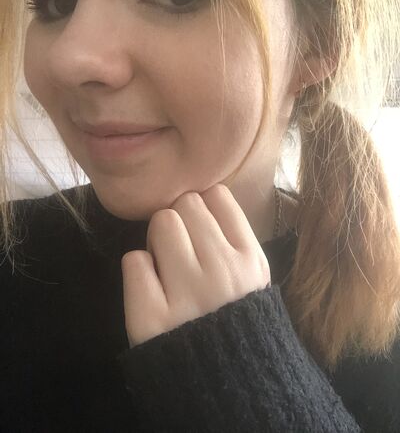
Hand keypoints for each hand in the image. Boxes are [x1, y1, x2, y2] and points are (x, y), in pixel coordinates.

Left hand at [121, 184, 269, 346]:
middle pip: (185, 204)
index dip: (203, 207)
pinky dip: (139, 271)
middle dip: (179, 221)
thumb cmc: (234, 320)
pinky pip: (133, 260)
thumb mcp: (253, 278)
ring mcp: (188, 294)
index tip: (200, 229)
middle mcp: (223, 272)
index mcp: (250, 260)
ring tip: (166, 267)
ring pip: (161, 222)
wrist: (226, 386)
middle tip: (181, 250)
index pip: (217, 195)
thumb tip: (199, 198)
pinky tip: (152, 290)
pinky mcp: (151, 318)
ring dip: (157, 241)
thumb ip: (233, 238)